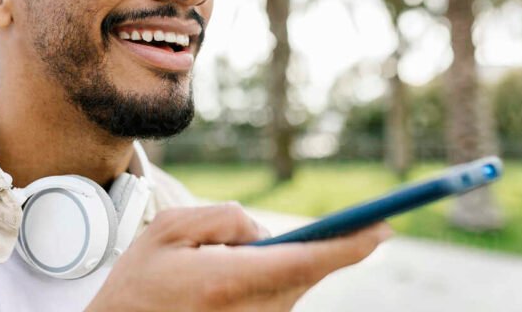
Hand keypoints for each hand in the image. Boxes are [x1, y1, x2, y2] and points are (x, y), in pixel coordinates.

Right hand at [86, 202, 392, 311]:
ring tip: (281, 249)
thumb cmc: (139, 283)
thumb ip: (224, 218)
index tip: (382, 229)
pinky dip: (285, 281)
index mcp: (226, 280)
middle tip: (366, 227)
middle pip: (308, 275)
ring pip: (297, 289)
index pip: (303, 261)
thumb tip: (266, 231)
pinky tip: (265, 272)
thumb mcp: (169, 230)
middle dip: (330, 248)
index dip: (348, 245)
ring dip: (301, 264)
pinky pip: (282, 303)